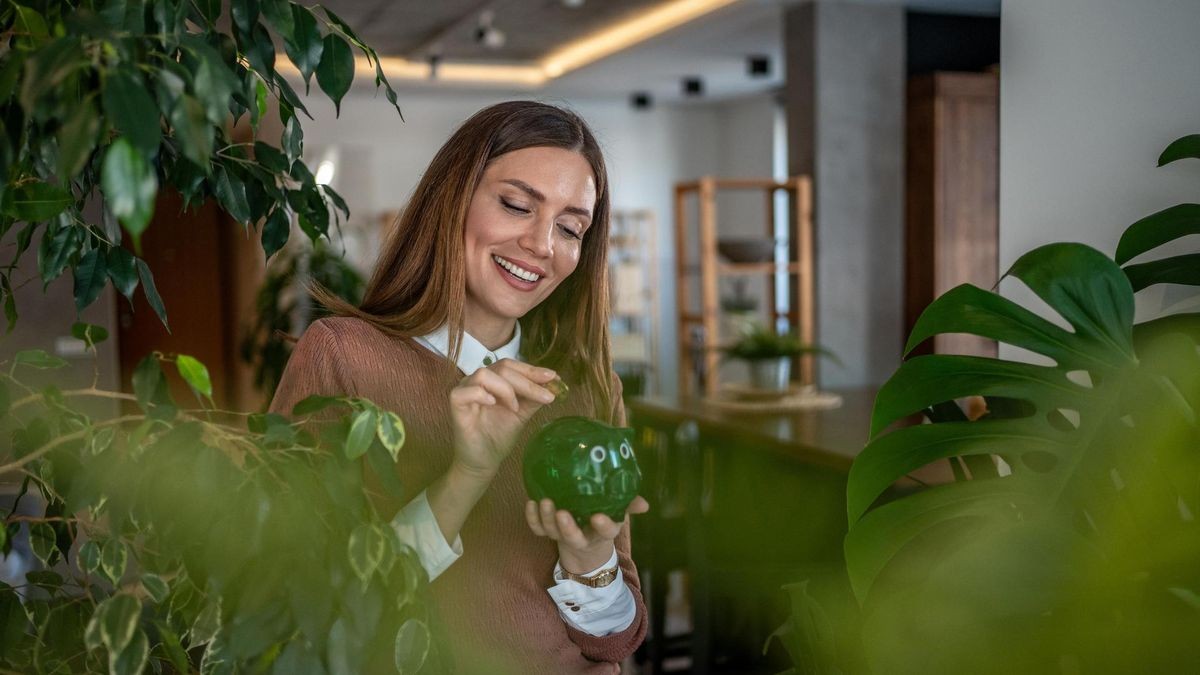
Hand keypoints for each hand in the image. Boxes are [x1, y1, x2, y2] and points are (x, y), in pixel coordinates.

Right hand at [449, 359, 557, 478]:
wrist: (484, 461)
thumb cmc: (500, 436)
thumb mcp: (522, 413)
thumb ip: (533, 397)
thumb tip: (554, 383)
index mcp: (493, 380)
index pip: (511, 366)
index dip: (531, 370)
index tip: (553, 377)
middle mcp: (478, 381)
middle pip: (502, 368)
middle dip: (527, 381)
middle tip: (546, 395)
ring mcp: (465, 390)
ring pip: (484, 374)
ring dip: (506, 389)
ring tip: (515, 408)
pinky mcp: (456, 404)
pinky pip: (468, 390)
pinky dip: (482, 394)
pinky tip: (493, 403)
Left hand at [524, 496, 650, 573]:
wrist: (585, 544)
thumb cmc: (602, 519)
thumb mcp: (618, 513)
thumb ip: (629, 505)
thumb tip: (645, 504)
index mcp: (603, 532)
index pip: (606, 531)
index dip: (602, 526)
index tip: (597, 517)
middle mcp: (582, 537)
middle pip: (573, 537)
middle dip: (566, 527)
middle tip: (561, 512)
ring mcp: (563, 536)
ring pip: (553, 532)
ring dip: (547, 518)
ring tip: (544, 501)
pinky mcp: (548, 533)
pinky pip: (538, 529)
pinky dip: (532, 518)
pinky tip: (530, 502)